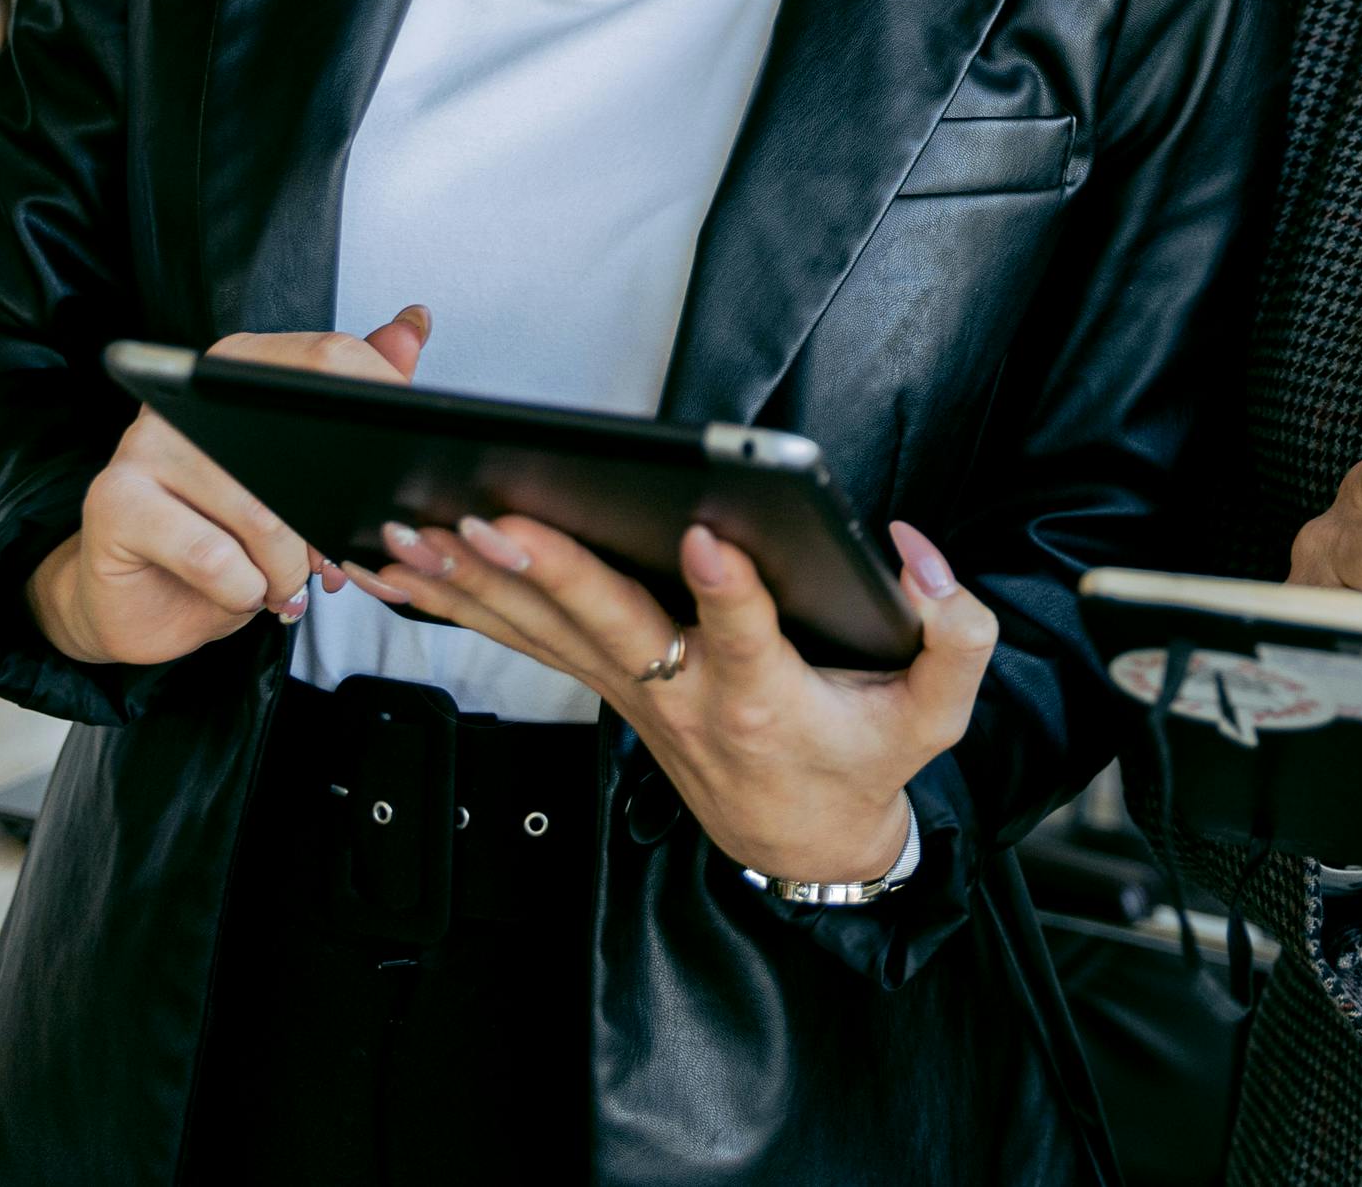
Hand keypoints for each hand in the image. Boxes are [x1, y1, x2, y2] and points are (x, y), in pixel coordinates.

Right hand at [26, 306, 431, 665]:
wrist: (141, 601)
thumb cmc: (226, 535)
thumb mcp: (300, 477)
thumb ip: (355, 402)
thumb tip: (413, 325)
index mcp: (239, 372)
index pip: (328, 358)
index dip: (381, 409)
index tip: (406, 462)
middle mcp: (187, 396)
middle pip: (300, 447)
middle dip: (333, 520)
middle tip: (339, 561)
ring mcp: (144, 443)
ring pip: (262, 514)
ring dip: (287, 569)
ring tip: (282, 585)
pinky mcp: (113, 502)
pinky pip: (213, 556)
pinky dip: (244, 589)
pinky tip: (241, 593)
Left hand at [365, 511, 998, 883]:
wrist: (803, 839)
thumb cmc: (864, 760)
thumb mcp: (939, 716)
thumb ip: (955, 635)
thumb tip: (916, 553)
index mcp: (767, 696)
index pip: (748, 637)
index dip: (731, 593)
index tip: (711, 538)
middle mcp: (688, 697)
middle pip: (616, 629)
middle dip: (556, 571)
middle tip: (501, 520)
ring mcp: (637, 695)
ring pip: (549, 631)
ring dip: (478, 583)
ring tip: (419, 529)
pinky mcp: (609, 684)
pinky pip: (524, 640)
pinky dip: (461, 603)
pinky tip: (405, 567)